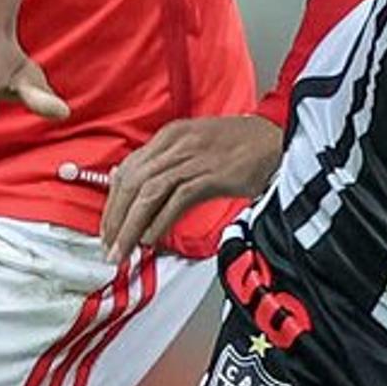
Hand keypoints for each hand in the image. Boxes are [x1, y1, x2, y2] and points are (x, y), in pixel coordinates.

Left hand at [94, 114, 282, 255]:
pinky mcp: (212, 175)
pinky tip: (153, 238)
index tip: (109, 227)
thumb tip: (136, 187)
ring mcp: (194, 159)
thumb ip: (166, 164)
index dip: (113, 202)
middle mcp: (177, 144)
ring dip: (131, 225)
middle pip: (132, 182)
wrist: (277, 139)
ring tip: (124, 249)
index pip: (128, 170)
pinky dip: (160, 221)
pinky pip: (177, 200)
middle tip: (110, 245)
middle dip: (116, 218)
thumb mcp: (195, 146)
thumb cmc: (240, 147)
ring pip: (148, 193)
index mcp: (170, 136)